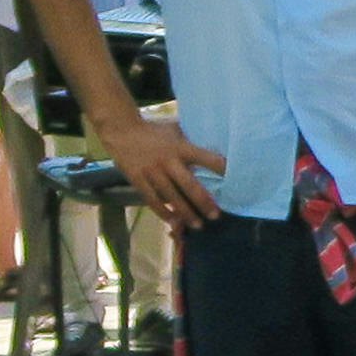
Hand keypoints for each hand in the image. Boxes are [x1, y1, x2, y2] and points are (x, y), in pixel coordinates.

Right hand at [97, 110, 228, 232]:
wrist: (121, 130)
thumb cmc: (153, 130)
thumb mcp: (175, 130)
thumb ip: (190, 141)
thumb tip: (213, 147)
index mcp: (180, 147)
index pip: (206, 158)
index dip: (220, 168)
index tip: (235, 180)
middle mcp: (168, 161)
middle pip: (189, 185)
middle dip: (203, 202)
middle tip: (215, 215)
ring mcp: (152, 172)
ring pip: (171, 197)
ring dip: (185, 213)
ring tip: (198, 225)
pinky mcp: (138, 180)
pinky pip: (152, 200)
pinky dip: (163, 213)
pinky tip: (173, 222)